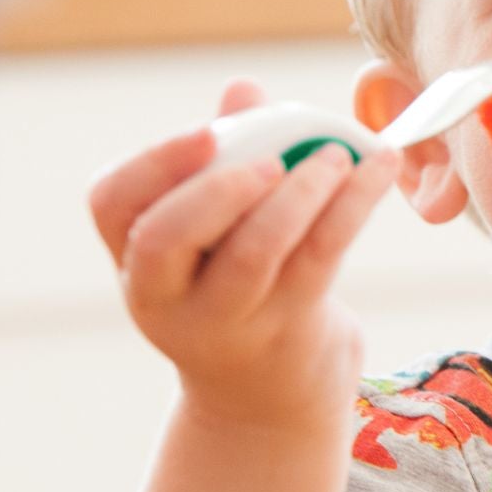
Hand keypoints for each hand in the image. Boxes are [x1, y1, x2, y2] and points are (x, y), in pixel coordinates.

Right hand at [87, 79, 400, 434]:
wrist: (267, 402)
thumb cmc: (239, 289)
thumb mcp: (217, 235)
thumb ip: (225, 160)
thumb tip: (243, 89)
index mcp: (135, 261)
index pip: (112, 205)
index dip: (152, 164)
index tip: (206, 133)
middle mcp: (165, 297)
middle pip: (164, 240)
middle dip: (216, 189)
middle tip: (270, 159)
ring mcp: (225, 322)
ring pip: (252, 255)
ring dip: (299, 196)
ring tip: (338, 156)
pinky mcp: (287, 332)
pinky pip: (320, 261)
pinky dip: (353, 206)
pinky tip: (379, 169)